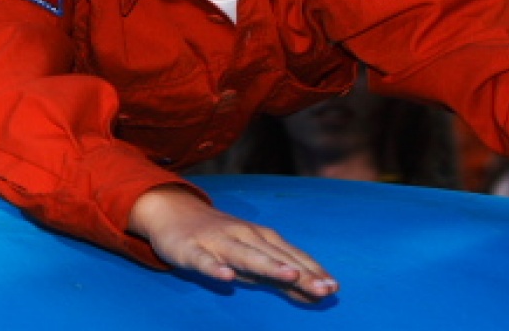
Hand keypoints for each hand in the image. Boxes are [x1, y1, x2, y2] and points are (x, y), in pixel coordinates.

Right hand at [128, 187, 337, 302]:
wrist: (173, 213)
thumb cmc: (222, 241)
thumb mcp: (253, 258)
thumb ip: (281, 277)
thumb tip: (315, 295)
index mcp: (261, 238)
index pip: (292, 256)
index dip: (313, 271)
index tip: (334, 287)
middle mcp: (244, 236)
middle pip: (276, 256)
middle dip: (301, 272)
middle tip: (325, 288)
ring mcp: (218, 241)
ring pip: (246, 255)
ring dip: (269, 265)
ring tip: (290, 276)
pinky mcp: (191, 249)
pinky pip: (204, 260)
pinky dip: (216, 268)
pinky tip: (227, 278)